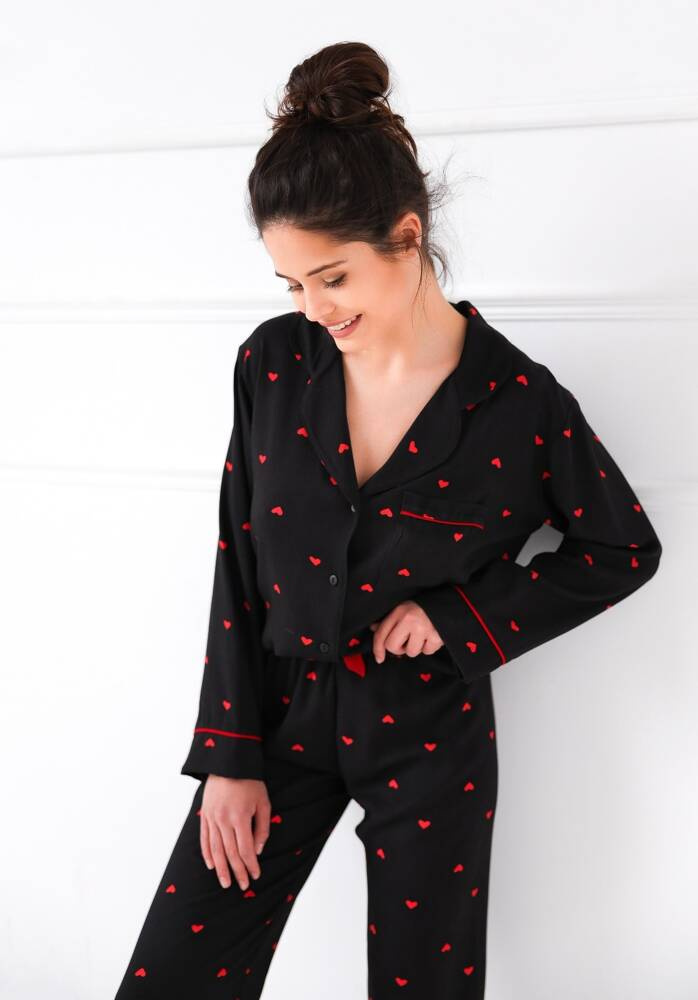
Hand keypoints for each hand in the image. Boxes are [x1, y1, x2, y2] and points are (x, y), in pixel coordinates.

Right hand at [200, 775, 270, 890]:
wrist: (229, 763)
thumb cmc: (250, 781)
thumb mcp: (263, 802)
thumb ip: (262, 827)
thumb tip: (258, 850)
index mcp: (240, 817)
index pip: (246, 849)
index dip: (251, 865)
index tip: (255, 875)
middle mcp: (224, 820)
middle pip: (230, 853)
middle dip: (237, 871)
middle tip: (242, 886)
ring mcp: (212, 818)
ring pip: (216, 849)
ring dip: (221, 869)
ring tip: (225, 883)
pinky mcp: (204, 815)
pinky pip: (204, 839)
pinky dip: (207, 854)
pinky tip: (212, 865)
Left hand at [369, 601, 444, 663]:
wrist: (448, 603)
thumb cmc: (422, 607)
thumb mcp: (403, 609)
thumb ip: (389, 620)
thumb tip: (373, 628)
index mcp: (399, 611)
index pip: (381, 634)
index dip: (377, 649)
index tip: (379, 658)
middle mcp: (409, 619)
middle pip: (392, 647)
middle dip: (399, 648)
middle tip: (407, 641)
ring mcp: (423, 628)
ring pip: (411, 652)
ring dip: (415, 647)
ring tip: (421, 636)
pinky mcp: (436, 636)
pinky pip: (427, 652)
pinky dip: (429, 647)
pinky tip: (432, 636)